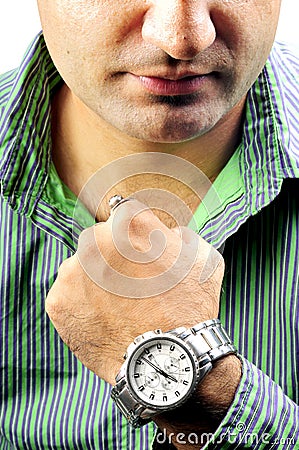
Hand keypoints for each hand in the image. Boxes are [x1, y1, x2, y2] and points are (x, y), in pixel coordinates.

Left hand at [45, 199, 223, 384]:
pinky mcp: (57, 300)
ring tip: (118, 306)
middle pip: (99, 240)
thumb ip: (179, 234)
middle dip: (113, 256)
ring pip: (81, 267)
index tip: (139, 253)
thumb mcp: (201, 257)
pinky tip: (104, 318)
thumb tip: (168, 232)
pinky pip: (69, 294)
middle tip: (131, 285)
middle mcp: (95, 240)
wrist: (168, 358)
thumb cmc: (189, 307)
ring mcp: (72, 271)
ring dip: (95, 279)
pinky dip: (82, 303)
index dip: (134, 236)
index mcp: (129, 223)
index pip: (124, 215)